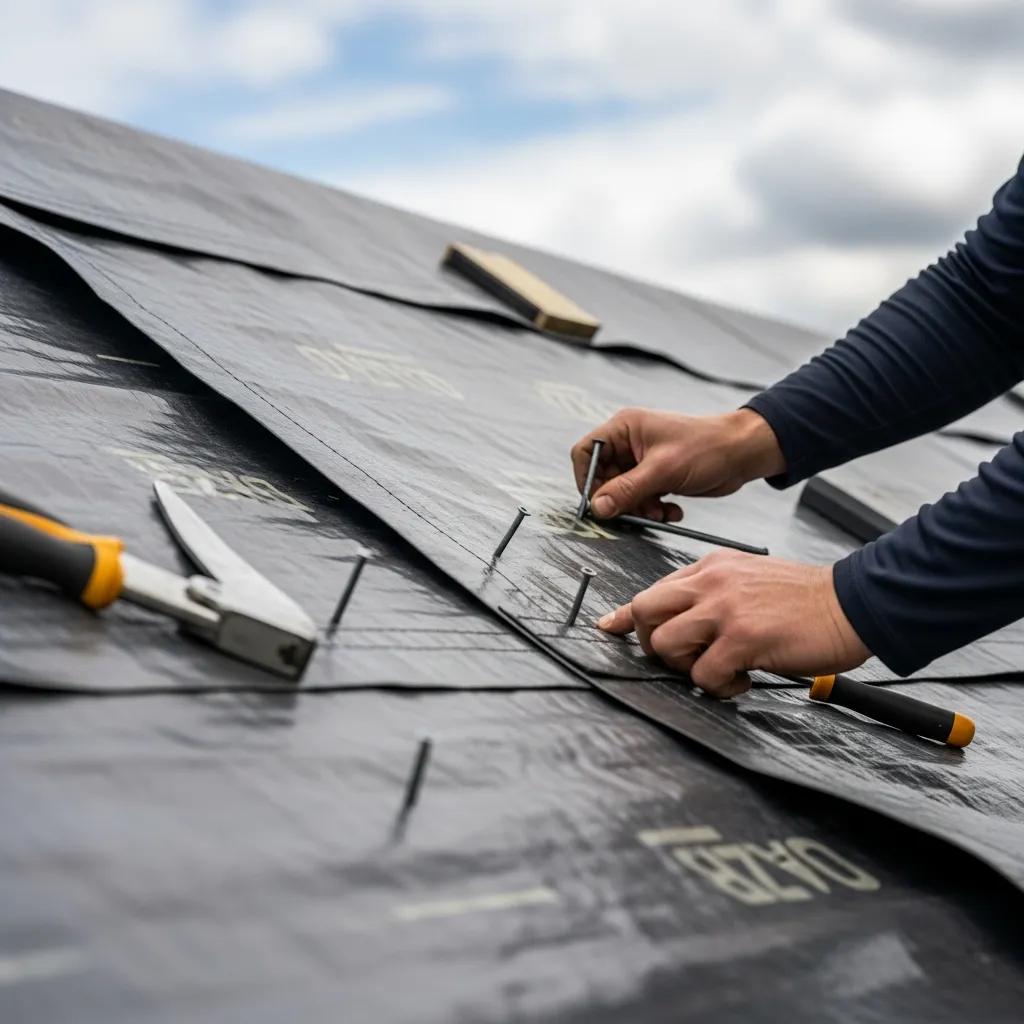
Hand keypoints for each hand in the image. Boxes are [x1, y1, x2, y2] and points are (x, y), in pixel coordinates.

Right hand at [570, 407, 784, 521]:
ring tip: (659, 512)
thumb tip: (597, 508)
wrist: (742, 454)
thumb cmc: (706, 447)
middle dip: (619, 500)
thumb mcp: (662, 470)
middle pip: (603, 478)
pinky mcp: (657, 477)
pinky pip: (642, 499)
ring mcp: (643, 461)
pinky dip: (654, 509)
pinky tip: (672, 510)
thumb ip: (626, 490)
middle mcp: (630, 443)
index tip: (598, 502)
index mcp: (624, 428)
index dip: (587, 479)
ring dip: (639, 508)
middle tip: (634, 513)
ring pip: (623, 493)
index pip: (586, 452)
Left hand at [596, 550, 869, 696]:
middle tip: (683, 659)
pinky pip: (703, 674)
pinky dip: (719, 687)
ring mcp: (725, 609)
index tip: (608, 628)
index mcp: (711, 568)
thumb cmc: (804, 600)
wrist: (853, 603)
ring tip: (719, 671)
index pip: (654, 589)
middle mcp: (711, 582)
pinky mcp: (743, 638)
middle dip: (652, 644)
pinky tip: (744, 680)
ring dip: (685, 669)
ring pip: (665, 645)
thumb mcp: (748, 580)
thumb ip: (713, 594)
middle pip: (646, 612)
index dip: (626, 615)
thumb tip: (683, 620)